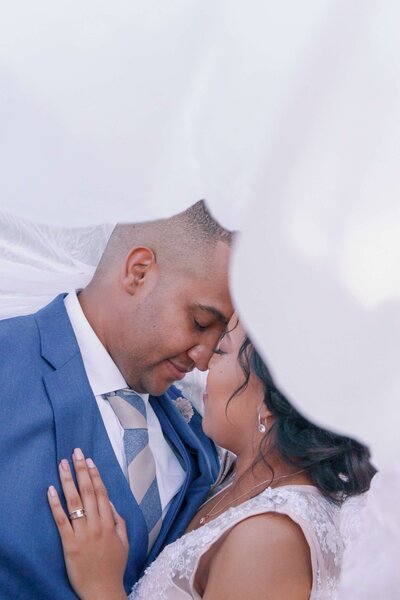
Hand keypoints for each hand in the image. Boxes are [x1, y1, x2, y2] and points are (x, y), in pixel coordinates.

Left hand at [48, 448, 127, 599]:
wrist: (102, 591)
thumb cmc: (113, 567)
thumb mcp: (124, 542)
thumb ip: (119, 520)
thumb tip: (110, 502)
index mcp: (110, 523)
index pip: (102, 492)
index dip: (95, 474)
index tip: (89, 460)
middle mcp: (97, 524)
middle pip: (89, 491)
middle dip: (81, 470)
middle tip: (75, 453)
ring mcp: (82, 533)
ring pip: (75, 502)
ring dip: (68, 480)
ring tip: (62, 464)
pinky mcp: (69, 544)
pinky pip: (61, 520)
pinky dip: (55, 504)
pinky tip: (51, 490)